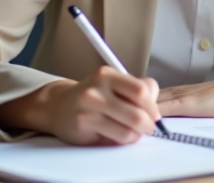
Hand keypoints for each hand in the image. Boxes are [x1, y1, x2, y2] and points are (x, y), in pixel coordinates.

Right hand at [0, 66, 160, 145]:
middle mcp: (97, 87)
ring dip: (137, 134)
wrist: (58, 108)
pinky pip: (117, 137)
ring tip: (133, 133)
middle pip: (138, 111)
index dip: (153, 106)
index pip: (141, 89)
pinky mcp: (83, 123)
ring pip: (130, 127)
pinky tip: (118, 135)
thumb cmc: (92, 99)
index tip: (155, 116)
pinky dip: (125, 139)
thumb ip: (136, 91)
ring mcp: (88, 105)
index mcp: (107, 74)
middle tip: (148, 128)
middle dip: (149, 124)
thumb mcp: (113, 86)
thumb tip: (155, 108)